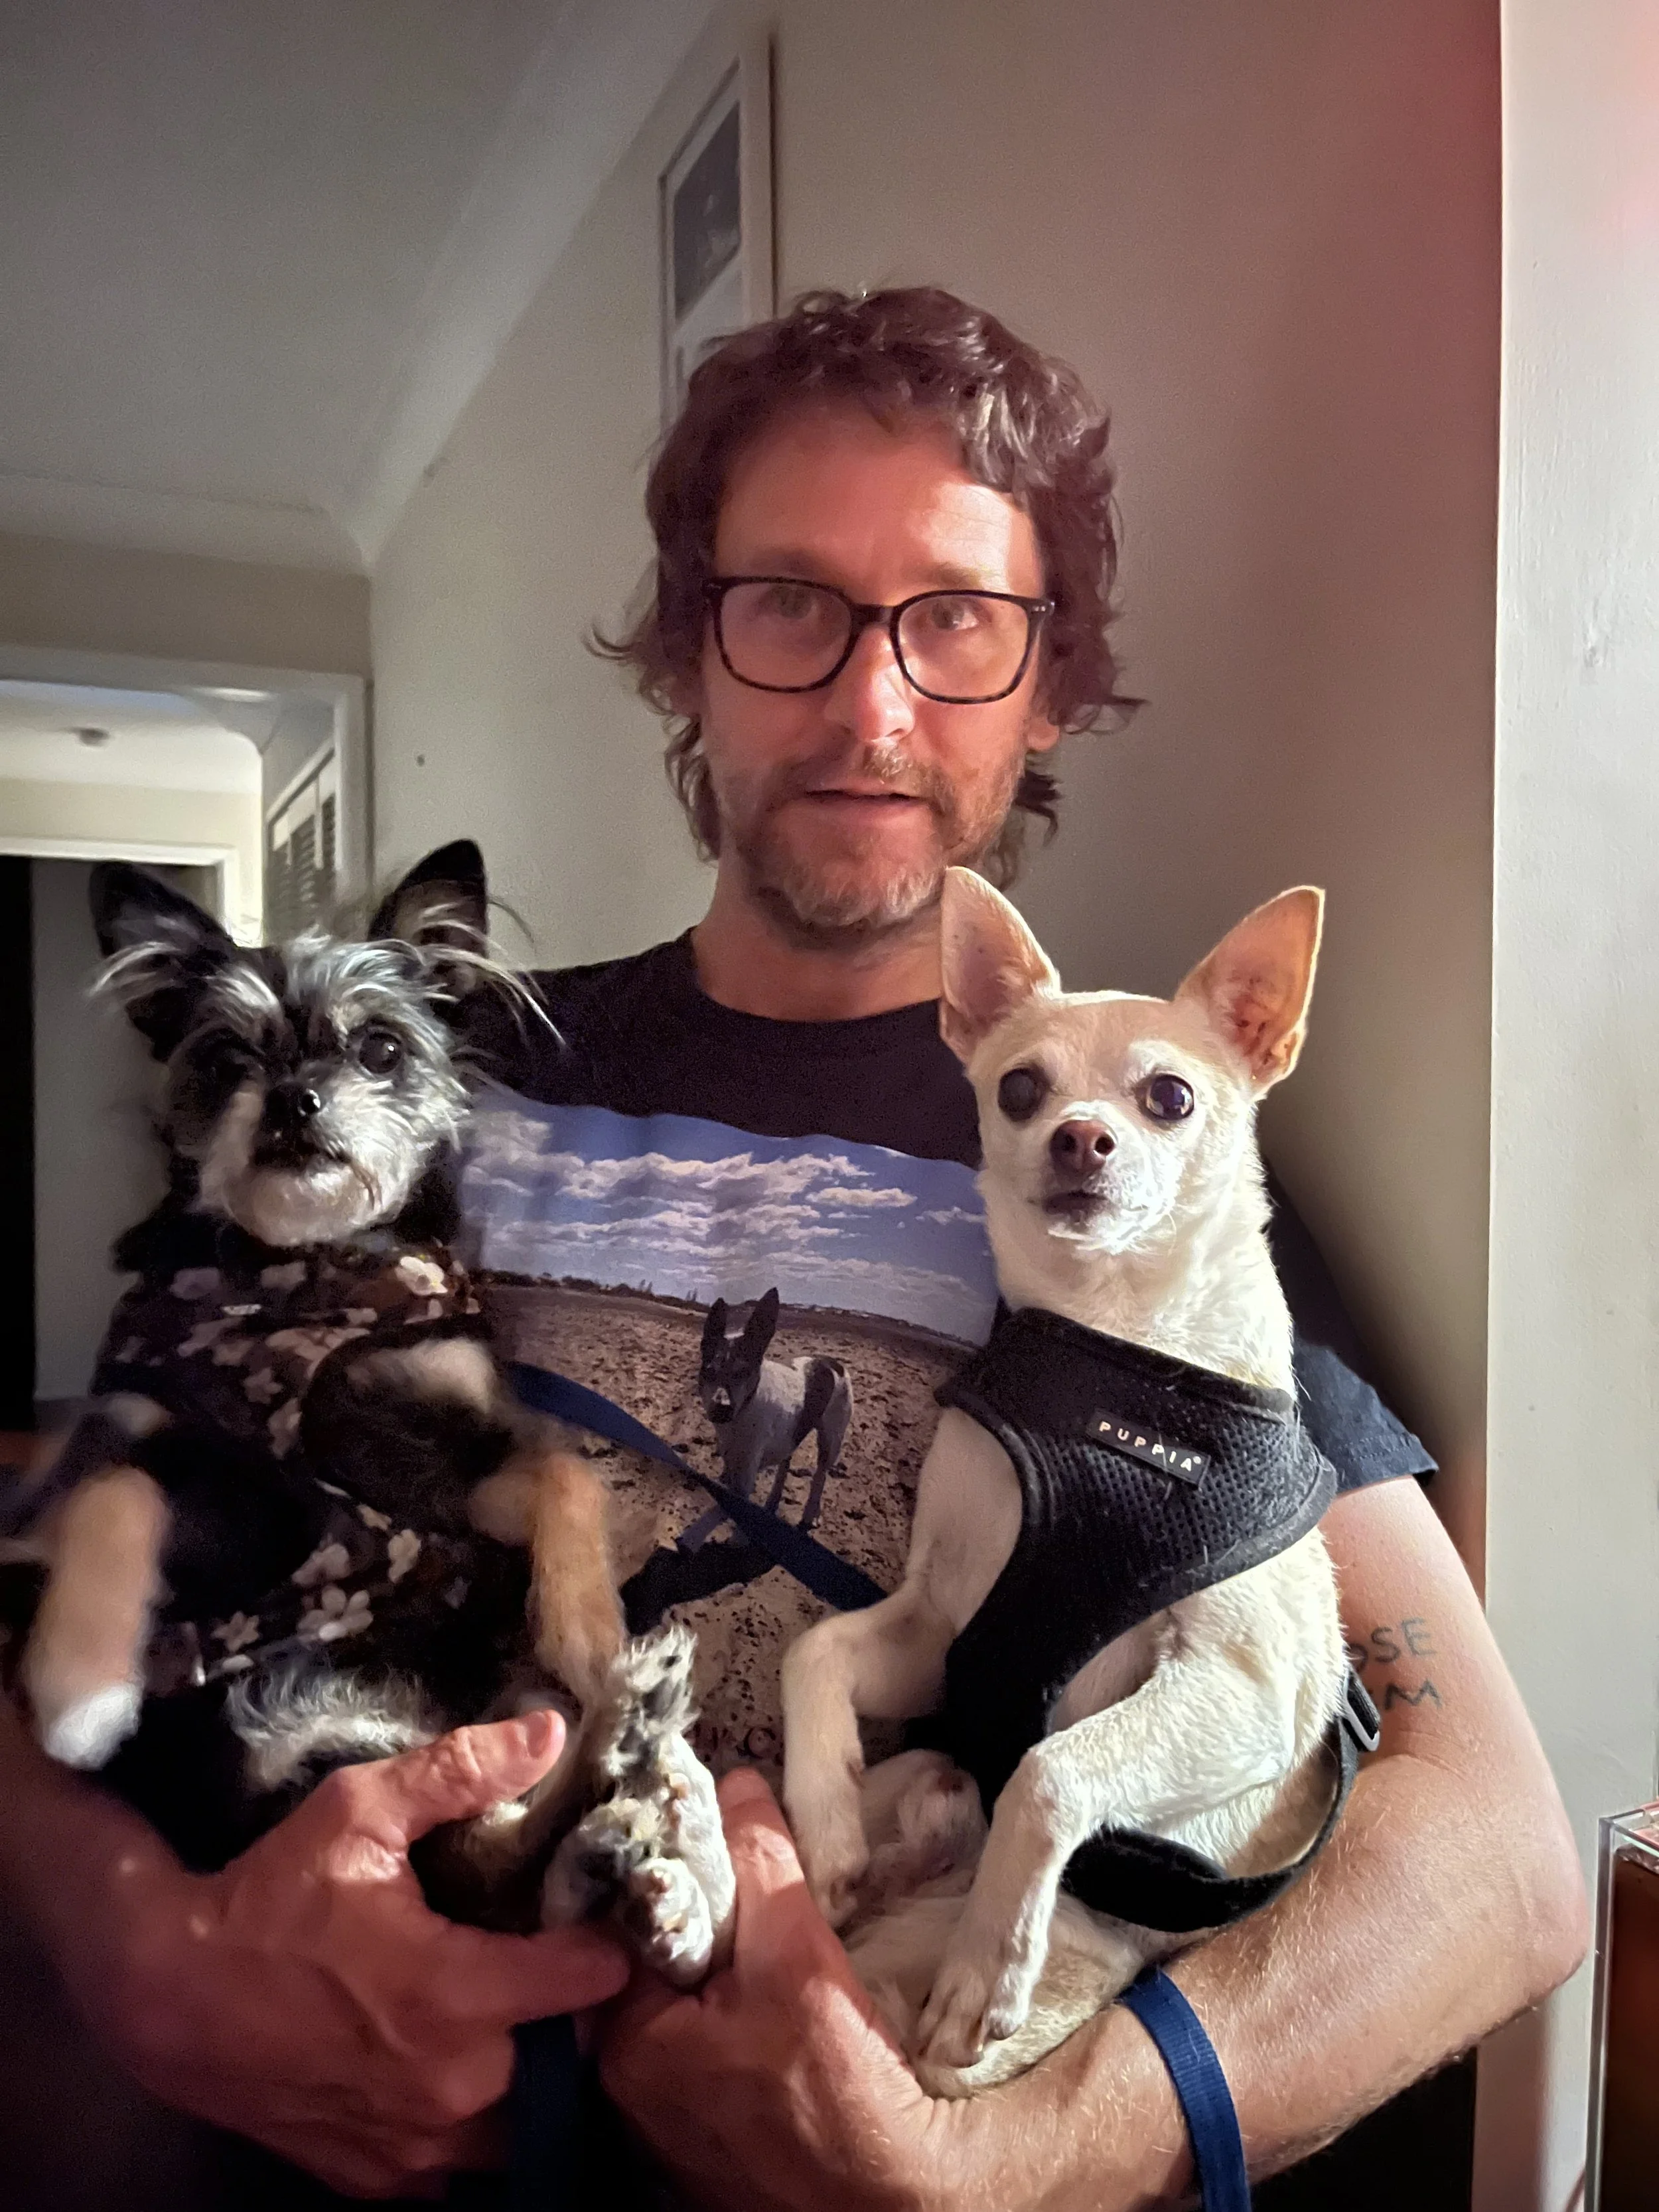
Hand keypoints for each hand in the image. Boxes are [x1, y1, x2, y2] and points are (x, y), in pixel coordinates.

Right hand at [78, 1711, 629, 2196]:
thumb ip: (461, 1771)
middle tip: (561, 1962)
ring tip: (519, 2016)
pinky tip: (456, 2064)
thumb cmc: (268, 1896)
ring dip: (531, 2075)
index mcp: (457, 1997)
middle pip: (567, 2059)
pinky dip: (472, 2122)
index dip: (606, 1943)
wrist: (166, 1996)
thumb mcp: (359, 1811)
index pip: (589, 1982)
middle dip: (576, 2015)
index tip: (603, 1916)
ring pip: (521, 2123)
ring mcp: (414, 2146)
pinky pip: (460, 2164)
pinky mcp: (377, 2177)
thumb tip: (549, 1731)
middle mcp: (450, 2086)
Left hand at [600, 1766, 968, 2211]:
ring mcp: (661, 2113)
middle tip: (743, 1859)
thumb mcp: (798, 1960)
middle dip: (698, 1906)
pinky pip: (706, 2037)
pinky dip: (735, 2001)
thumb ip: (760, 1867)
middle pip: (653, 1954)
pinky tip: (772, 1982)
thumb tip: (737, 1784)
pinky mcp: (704, 2130)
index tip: (693, 1810)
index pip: (623, 1915)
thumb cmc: (839, 2098)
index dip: (664, 1858)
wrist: (890, 2205)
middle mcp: (621, 2082)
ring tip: (768, 1913)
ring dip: (721, 1953)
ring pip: (683, 1995)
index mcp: (620, 2040)